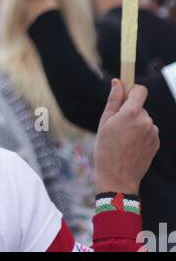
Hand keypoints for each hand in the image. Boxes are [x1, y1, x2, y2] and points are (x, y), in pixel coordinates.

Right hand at [94, 80, 158, 194]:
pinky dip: (141, 134)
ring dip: (136, 124)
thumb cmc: (106, 149)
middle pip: (140, 106)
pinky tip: (130, 146)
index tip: (125, 94)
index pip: (140, 90)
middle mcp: (146, 121)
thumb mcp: (104, 121)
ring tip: (123, 139)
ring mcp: (153, 133)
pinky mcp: (156, 143)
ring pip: (144, 120)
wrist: (118, 178)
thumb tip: (117, 82)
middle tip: (117, 125)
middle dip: (130, 111)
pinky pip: (148, 131)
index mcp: (132, 113)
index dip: (132, 90)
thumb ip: (114, 100)